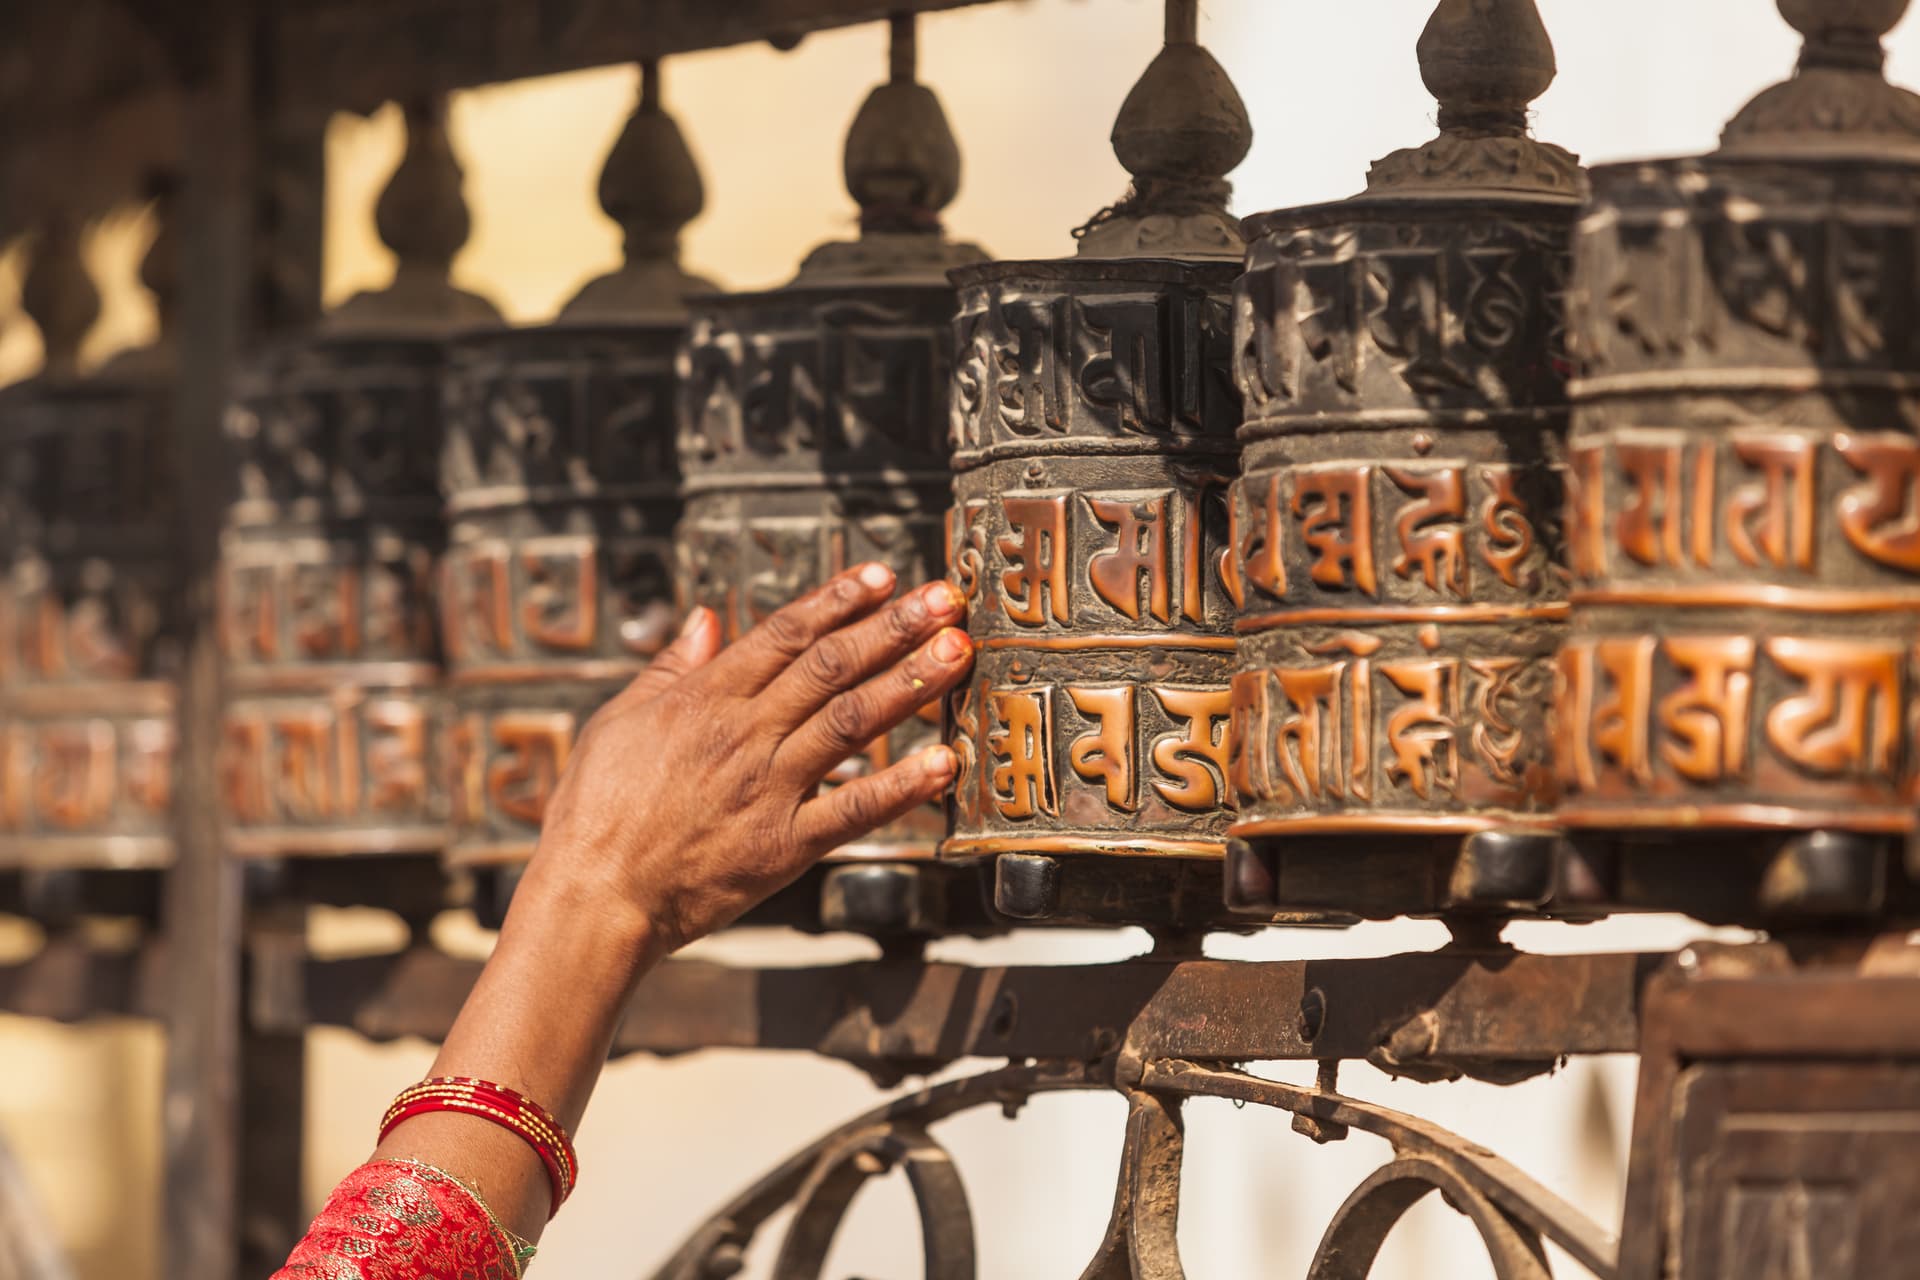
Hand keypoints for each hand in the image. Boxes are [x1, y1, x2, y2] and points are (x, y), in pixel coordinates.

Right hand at [519, 561, 972, 959]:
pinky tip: (943, 763)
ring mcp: (768, 789)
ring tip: (957, 653)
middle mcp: (744, 735)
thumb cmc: (594, 814)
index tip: (883, 575)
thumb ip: (668, 670)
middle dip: (894, 627)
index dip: (839, 600)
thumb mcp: (616, 722)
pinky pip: (853, 810)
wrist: (592, 897)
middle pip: (832, 667)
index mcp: (704, 699)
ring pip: (852, 723)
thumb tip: (702, 620)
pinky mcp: (782, 846)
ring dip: (910, 684)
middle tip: (946, 600)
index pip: (786, 634)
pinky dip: (901, 787)